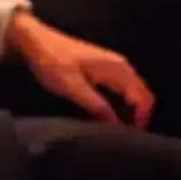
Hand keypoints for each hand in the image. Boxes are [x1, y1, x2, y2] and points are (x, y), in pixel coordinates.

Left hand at [10, 14, 153, 125]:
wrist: (38, 42)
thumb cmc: (54, 63)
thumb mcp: (73, 87)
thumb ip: (97, 106)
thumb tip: (117, 126)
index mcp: (117, 69)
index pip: (143, 97)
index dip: (142, 119)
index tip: (130, 137)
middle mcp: (120, 65)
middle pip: (142, 93)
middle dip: (140, 115)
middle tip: (126, 137)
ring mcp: (113, 65)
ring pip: (133, 91)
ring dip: (131, 110)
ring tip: (119, 130)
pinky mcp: (103, 68)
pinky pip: (123, 88)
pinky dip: (123, 103)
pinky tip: (110, 115)